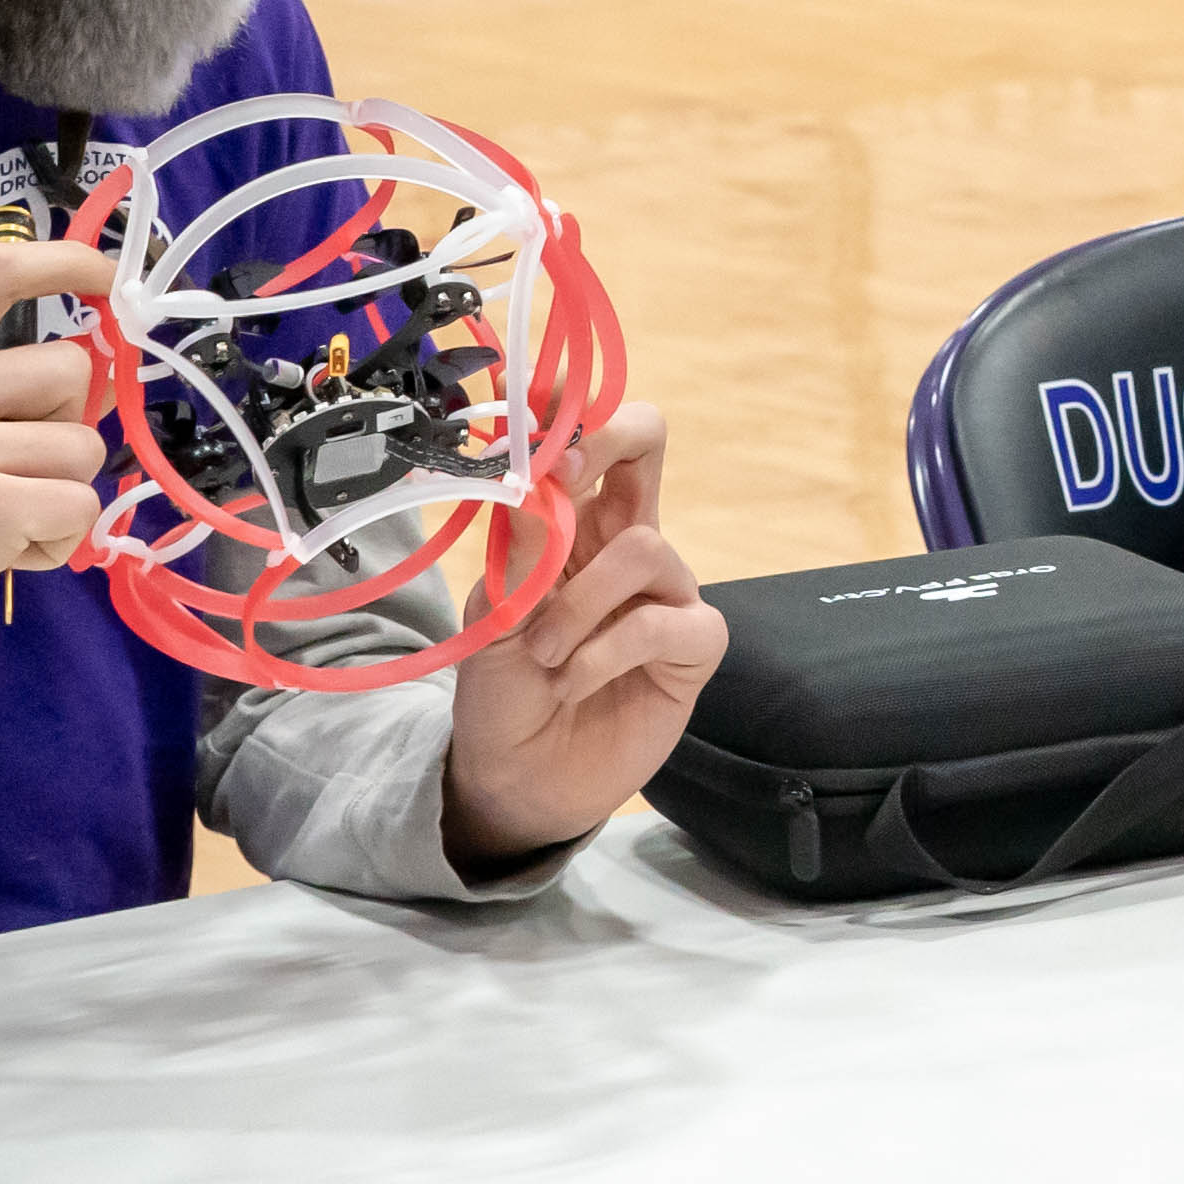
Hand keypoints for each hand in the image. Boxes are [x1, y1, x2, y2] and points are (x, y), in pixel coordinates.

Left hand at [440, 412, 732, 863]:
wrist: (517, 779)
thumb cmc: (502, 693)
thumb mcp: (492, 617)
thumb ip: (520, 549)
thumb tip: (533, 472)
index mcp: (569, 527)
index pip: (586, 442)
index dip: (572, 411)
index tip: (539, 405)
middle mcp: (623, 544)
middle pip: (647, 446)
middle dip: (613, 438)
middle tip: (568, 466)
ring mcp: (664, 593)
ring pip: (645, 548)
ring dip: (578, 604)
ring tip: (542, 653)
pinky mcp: (691, 647)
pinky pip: (664, 621)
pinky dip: (605, 651)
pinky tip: (575, 681)